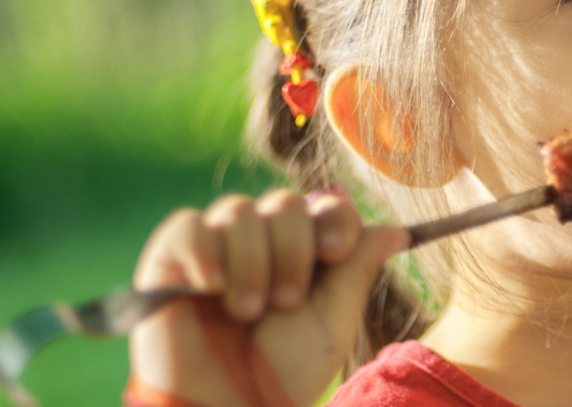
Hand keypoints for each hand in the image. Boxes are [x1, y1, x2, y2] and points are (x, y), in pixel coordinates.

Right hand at [128, 189, 409, 406]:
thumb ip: (358, 268)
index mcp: (304, 256)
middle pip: (285, 203)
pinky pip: (188, 226)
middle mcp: (260, 245)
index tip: (335, 251)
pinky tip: (211, 287)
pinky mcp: (168, 262)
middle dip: (293, 249)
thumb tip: (399, 230)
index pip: (326, 207)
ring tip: (247, 312)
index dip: (335, 219)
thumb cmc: (283, 373)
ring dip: (252, 262)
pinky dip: (204, 251)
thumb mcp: (331, 320)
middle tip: (286, 301)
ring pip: (239, 211)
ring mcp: (214, 250)